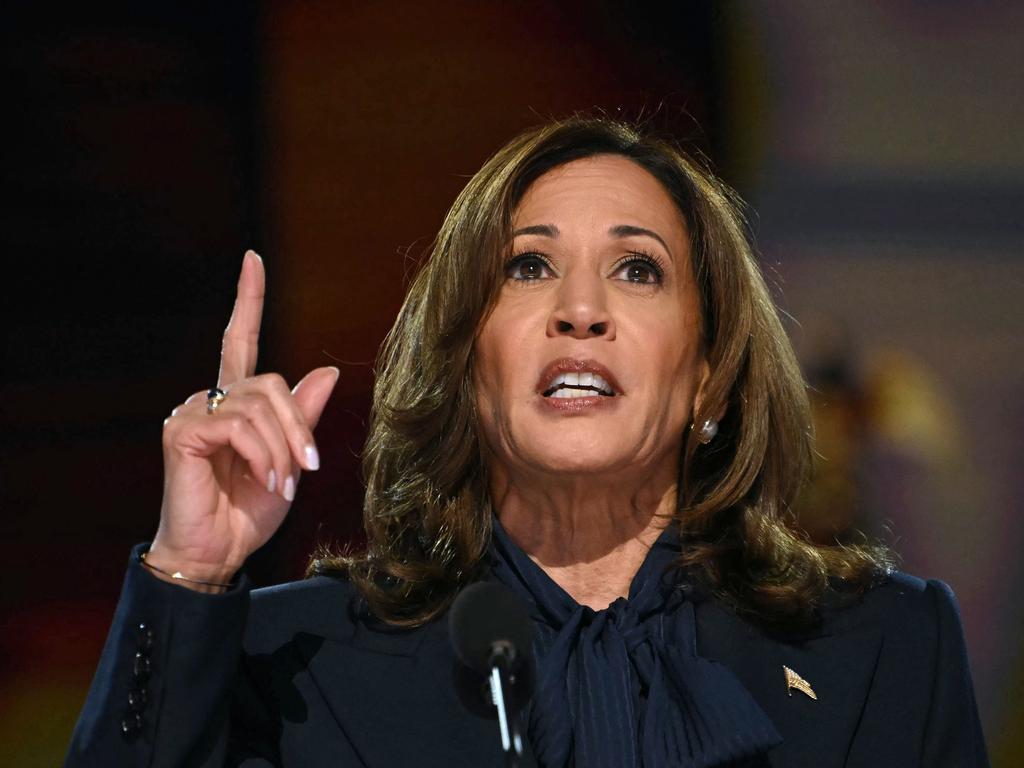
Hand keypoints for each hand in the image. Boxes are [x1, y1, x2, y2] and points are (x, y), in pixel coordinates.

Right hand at [147, 251, 338, 587]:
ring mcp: (193, 412)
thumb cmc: (248, 510)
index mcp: (237, 404)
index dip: (248, 299)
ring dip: (283, 446)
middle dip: (298, 424)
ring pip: (260, 404)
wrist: (217, 552)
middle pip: (270, 383)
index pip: (239, 340)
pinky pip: (238, 424)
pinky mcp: (181, 431)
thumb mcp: (289, 460)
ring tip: (282, 481)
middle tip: (307, 465)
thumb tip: (325, 370)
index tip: (252, 259)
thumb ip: (303, 416)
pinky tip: (266, 478)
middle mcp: (212, 399)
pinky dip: (262, 452)